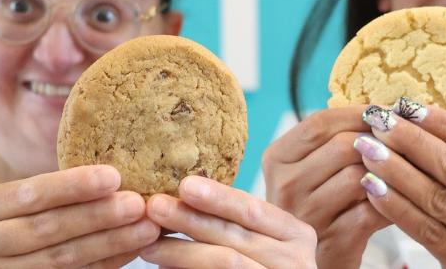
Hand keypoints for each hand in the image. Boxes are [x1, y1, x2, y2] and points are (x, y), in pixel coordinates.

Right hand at [0, 165, 159, 267]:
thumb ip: (33, 194)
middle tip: (139, 204)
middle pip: (48, 230)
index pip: (29, 196)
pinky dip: (100, 268)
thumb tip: (102, 177)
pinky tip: (128, 254)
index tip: (113, 176)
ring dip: (108, 245)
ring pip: (60, 262)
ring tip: (146, 229)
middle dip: (99, 217)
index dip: (72, 186)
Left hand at [140, 175, 316, 267]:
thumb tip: (184, 196)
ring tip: (149, 244)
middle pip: (235, 236)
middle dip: (191, 220)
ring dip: (182, 253)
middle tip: (156, 207)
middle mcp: (295, 260)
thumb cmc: (263, 263)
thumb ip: (235, 222)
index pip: (253, 210)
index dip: (219, 197)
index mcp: (295, 234)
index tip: (185, 184)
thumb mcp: (262, 240)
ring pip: (226, 263)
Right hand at [262, 107, 390, 268]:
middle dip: (380, 139)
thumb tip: (388, 109)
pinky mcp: (332, 241)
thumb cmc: (320, 204)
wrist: (311, 260)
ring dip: (389, 170)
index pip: (320, 122)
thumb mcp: (312, 169)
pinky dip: (394, 200)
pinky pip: (373, 210)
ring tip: (406, 167)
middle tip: (405, 140)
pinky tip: (403, 196)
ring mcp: (306, 214)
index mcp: (276, 158)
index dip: (358, 112)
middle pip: (342, 144)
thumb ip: (335, 138)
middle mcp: (284, 185)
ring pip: (359, 176)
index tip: (387, 111)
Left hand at [358, 102, 445, 268]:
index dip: (444, 123)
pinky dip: (395, 206)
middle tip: (378, 120)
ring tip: (367, 148)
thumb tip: (426, 119)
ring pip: (436, 199)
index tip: (408, 106)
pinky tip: (371, 186)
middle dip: (412, 140)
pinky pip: (424, 231)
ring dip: (396, 170)